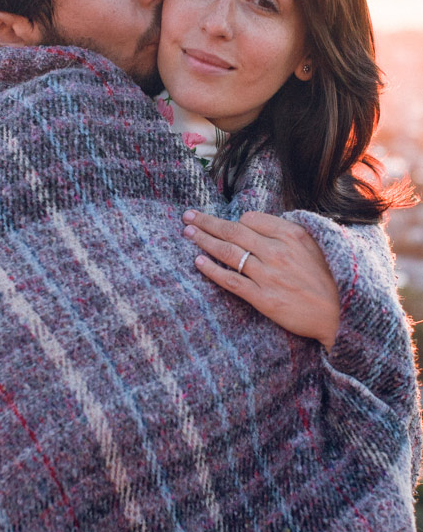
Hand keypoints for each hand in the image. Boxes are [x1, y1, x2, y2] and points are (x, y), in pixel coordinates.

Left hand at [182, 210, 339, 350]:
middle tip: (188, 216)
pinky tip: (198, 261)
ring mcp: (268, 275)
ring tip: (188, 232)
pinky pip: (231, 280)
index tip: (226, 222)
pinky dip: (212, 269)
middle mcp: (277, 251)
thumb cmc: (330, 279)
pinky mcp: (263, 298)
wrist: (343, 315)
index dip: (235, 220)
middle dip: (207, 222)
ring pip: (227, 252)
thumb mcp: (316, 245)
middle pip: (233, 230)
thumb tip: (261, 223)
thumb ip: (289, 232)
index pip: (250, 219)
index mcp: (291, 234)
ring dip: (204, 240)